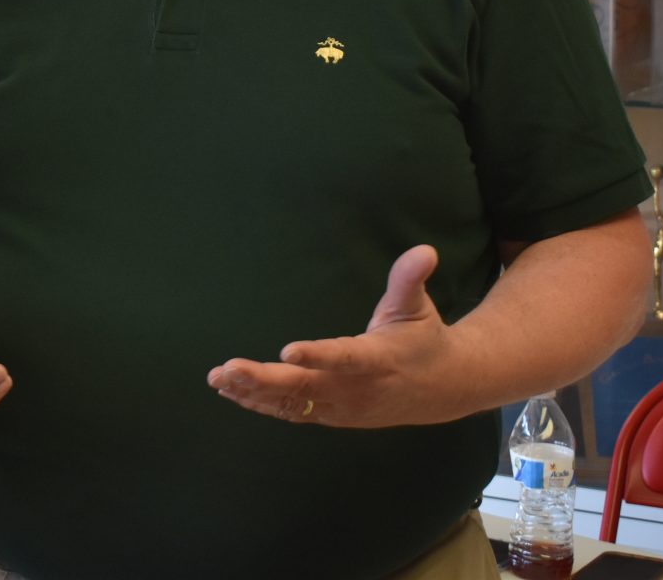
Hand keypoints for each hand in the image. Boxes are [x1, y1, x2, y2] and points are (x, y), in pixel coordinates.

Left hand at [207, 245, 470, 428]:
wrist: (444, 389)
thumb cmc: (423, 338)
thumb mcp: (418, 306)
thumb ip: (410, 278)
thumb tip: (425, 249)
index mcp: (378, 359)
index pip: (345, 358)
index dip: (317, 356)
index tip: (286, 350)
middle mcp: (357, 389)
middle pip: (307, 387)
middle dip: (265, 380)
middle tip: (229, 367)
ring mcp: (343, 408)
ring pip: (293, 404)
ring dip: (253, 392)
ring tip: (218, 377)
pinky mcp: (332, 415)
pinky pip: (292, 412)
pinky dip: (261, 403)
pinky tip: (231, 390)